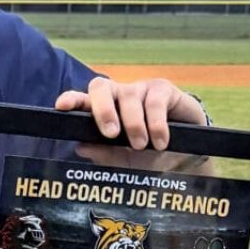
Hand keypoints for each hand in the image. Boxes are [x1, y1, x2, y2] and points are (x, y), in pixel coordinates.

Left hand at [55, 76, 206, 149]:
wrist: (187, 156)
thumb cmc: (149, 156)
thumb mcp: (125, 161)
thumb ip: (104, 154)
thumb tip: (81, 147)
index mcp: (104, 111)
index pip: (82, 100)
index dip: (71, 100)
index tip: (62, 107)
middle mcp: (119, 96)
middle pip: (101, 86)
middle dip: (102, 109)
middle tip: (111, 133)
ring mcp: (141, 90)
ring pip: (129, 97)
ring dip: (133, 124)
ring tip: (141, 146)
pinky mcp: (163, 90)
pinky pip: (155, 101)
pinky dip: (156, 124)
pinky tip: (160, 142)